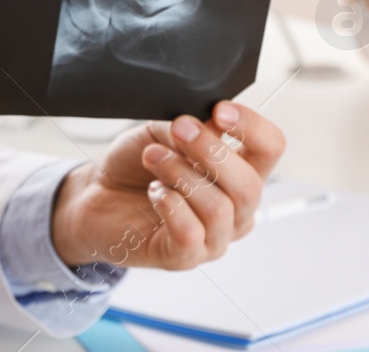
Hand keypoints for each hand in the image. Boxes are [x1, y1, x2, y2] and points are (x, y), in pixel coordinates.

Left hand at [50, 101, 285, 269]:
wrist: (97, 194)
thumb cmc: (137, 165)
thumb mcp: (165, 132)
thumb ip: (194, 126)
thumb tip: (211, 121)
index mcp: (241, 173)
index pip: (271, 148)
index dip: (252, 126)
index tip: (220, 110)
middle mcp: (236, 210)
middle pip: (250, 185)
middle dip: (210, 151)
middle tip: (178, 130)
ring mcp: (214, 238)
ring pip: (218, 208)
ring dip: (180, 173)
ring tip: (153, 159)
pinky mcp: (184, 258)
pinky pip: (190, 233)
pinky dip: (170, 204)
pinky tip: (155, 193)